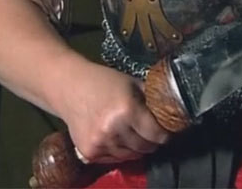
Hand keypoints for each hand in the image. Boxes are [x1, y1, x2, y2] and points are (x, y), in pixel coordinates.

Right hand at [56, 62, 170, 164]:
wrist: (69, 87)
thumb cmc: (103, 81)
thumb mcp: (132, 83)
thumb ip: (151, 99)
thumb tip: (173, 111)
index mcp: (127, 110)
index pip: (156, 134)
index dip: (165, 134)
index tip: (167, 131)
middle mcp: (113, 129)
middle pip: (145, 147)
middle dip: (152, 141)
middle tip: (151, 133)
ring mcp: (100, 143)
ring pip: (131, 156)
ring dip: (136, 147)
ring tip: (133, 133)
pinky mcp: (89, 152)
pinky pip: (114, 159)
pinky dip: (120, 151)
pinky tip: (117, 137)